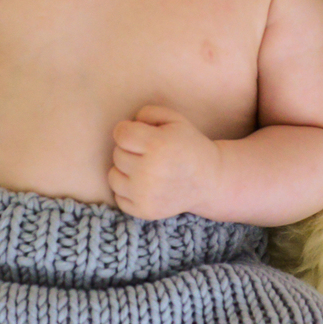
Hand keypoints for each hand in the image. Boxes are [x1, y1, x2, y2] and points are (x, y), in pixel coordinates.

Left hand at [108, 104, 221, 219]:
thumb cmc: (188, 145)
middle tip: (148, 153)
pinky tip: (144, 184)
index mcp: (157, 145)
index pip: (120, 134)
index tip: (137, 134)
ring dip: (125, 170)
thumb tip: (126, 126)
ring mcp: (146, 194)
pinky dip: (128, 190)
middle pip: (117, 154)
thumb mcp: (174, 119)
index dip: (127, 130)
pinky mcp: (145, 211)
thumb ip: (147, 113)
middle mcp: (149, 171)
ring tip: (144, 168)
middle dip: (129, 150)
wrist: (209, 180)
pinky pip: (118, 197)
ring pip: (113, 176)